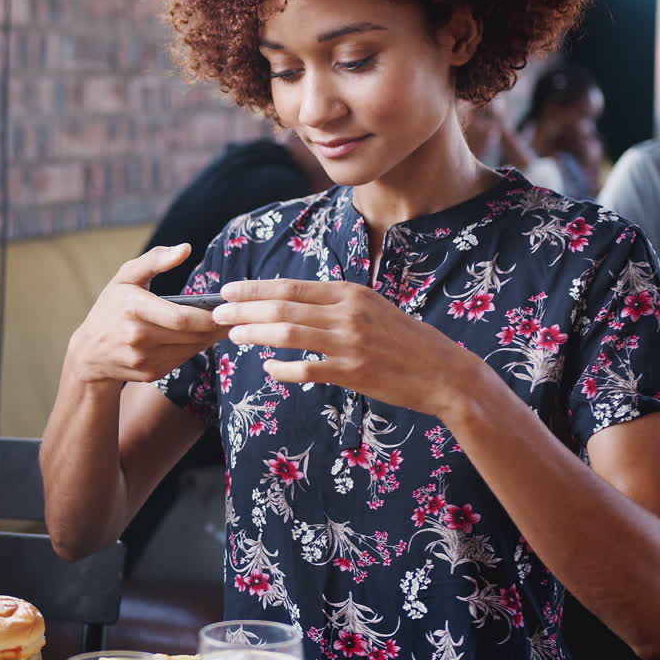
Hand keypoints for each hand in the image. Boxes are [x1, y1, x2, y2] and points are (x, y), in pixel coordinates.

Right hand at [68, 244, 227, 385]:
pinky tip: (197, 338)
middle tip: (235, 316)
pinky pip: (181, 360)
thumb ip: (155, 260)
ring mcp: (143, 359)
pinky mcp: (149, 373)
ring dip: (208, 338)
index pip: (180, 317)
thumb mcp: (126, 277)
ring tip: (221, 325)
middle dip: (215, 326)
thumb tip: (185, 249)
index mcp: (132, 308)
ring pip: (190, 348)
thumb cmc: (112, 308)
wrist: (89, 352)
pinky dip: (193, 349)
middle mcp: (137, 337)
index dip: (208, 316)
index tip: (227, 307)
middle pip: (190, 335)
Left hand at [213, 279, 482, 417]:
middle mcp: (347, 313)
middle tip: (215, 312)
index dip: (255, 289)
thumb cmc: (403, 340)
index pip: (290, 287)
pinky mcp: (354, 372)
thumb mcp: (370, 308)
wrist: (444, 372)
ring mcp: (350, 343)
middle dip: (244, 309)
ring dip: (256, 335)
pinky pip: (309, 370)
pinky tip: (268, 368)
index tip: (228, 291)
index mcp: (349, 293)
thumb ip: (333, 304)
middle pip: (283, 307)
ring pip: (290, 335)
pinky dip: (285, 369)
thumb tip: (290, 303)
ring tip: (232, 336)